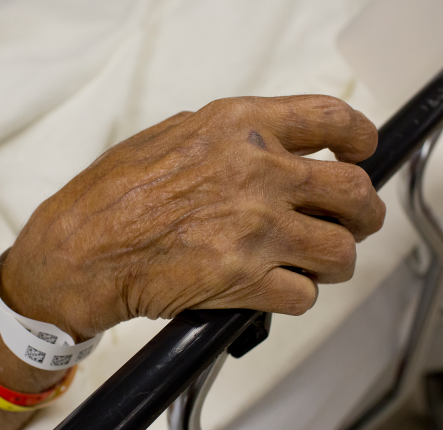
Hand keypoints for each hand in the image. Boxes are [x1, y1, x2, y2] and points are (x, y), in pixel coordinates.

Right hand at [0, 95, 384, 339]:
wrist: (80, 251)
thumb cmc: (111, 196)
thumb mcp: (170, 136)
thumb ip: (228, 136)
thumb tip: (270, 143)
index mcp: (240, 128)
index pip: (333, 120)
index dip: (361, 138)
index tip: (362, 153)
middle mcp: (257, 173)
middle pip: (354, 192)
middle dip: (363, 213)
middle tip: (352, 223)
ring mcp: (256, 228)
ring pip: (341, 251)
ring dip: (334, 261)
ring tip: (315, 264)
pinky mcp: (246, 280)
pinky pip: (304, 294)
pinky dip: (297, 296)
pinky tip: (276, 289)